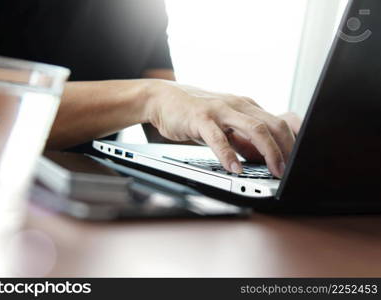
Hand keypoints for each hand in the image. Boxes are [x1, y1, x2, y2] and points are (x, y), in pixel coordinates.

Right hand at [146, 80, 295, 177]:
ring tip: (273, 172)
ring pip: (254, 128)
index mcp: (247, 107)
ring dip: (269, 152)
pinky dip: (229, 155)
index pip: (278, 124)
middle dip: (286, 150)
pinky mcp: (201, 118)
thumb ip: (243, 140)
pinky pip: (219, 138)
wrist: (164, 98)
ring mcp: (220, 110)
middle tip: (290, 172)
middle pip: (273, 125)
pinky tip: (235, 169)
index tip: (296, 164)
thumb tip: (262, 158)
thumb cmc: (195, 113)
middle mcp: (238, 105)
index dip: (291, 145)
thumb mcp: (225, 126)